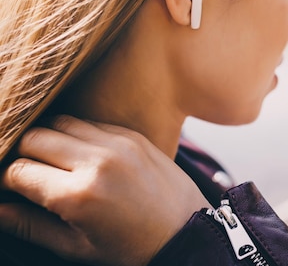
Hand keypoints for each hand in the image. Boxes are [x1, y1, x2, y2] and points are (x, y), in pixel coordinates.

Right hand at [0, 116, 209, 265]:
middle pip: (34, 137)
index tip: (11, 189)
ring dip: (50, 139)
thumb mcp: (75, 247)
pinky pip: (91, 123)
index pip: (18, 170)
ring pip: (61, 122)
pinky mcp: (133, 135)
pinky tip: (82, 154)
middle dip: (23, 155)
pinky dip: (79, 134)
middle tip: (30, 174)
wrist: (186, 231)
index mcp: (78, 194)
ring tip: (54, 162)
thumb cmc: (131, 248)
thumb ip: (30, 226)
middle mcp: (97, 161)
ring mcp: (118, 143)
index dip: (7, 180)